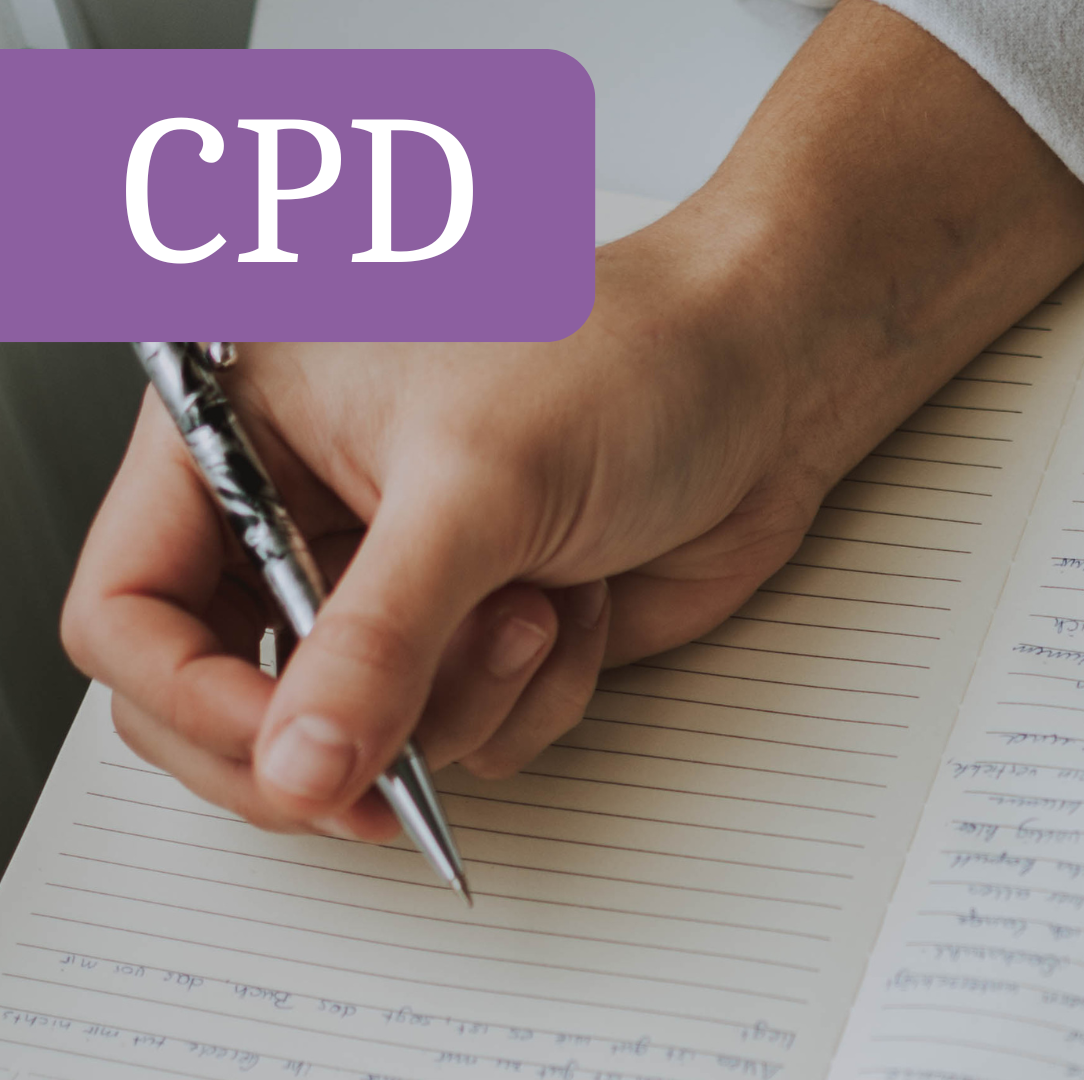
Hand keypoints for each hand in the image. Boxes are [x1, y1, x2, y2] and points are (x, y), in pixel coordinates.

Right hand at [59, 0, 1083, 841]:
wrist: (771, 378)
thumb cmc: (630, 360)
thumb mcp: (479, 488)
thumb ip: (376, 640)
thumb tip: (297, 766)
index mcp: (246, 431)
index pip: (130, 607)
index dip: (193, 702)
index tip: (290, 754)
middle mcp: (305, 515)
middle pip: (229, 704)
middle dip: (339, 730)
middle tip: (400, 754)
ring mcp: (396, 587)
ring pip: (366, 737)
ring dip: (471, 695)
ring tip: (541, 596)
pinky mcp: (482, 637)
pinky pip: (469, 738)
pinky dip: (535, 694)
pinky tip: (578, 601)